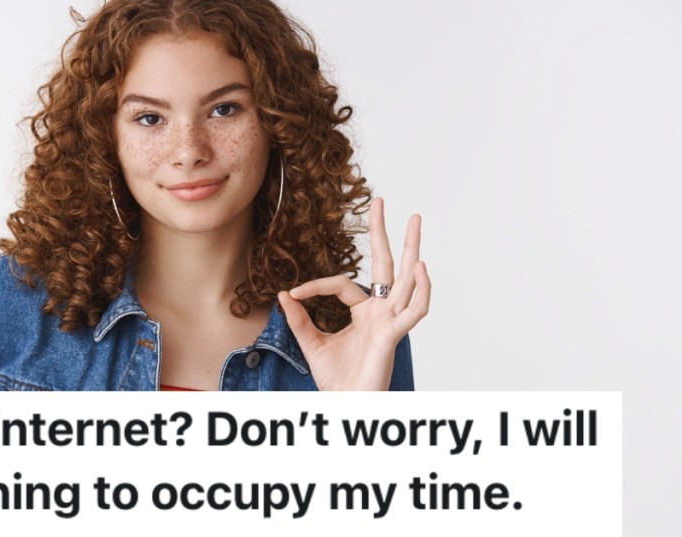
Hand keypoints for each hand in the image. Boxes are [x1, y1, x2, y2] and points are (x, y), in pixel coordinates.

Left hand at [277, 198, 430, 390]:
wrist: (345, 404)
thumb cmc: (335, 379)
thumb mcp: (311, 343)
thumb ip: (299, 319)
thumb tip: (284, 293)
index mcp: (364, 313)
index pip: (342, 284)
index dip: (315, 286)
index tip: (293, 294)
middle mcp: (381, 312)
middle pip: (386, 265)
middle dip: (384, 233)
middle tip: (380, 200)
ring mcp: (391, 321)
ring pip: (407, 279)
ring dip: (412, 248)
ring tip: (414, 219)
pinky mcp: (395, 335)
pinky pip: (415, 310)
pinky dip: (421, 290)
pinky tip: (420, 267)